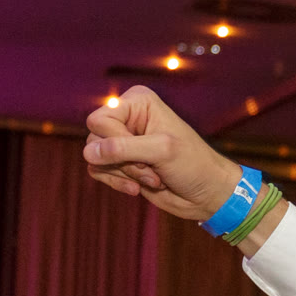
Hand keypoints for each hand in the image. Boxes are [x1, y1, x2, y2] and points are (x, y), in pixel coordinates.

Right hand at [83, 85, 244, 219]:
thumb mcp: (161, 151)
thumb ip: (122, 149)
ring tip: (153, 178)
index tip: (144, 153)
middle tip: (152, 169)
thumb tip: (88, 153)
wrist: (206, 193)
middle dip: (123, 161)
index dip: (116, 141)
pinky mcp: (120, 163)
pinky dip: (117, 183)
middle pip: (94, 139)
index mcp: (138, 102)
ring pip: (95, 158)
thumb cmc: (193, 165)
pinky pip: (98, 171)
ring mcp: (122, 141)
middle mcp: (126, 118)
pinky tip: (138, 189)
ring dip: (124, 174)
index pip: (100, 120)